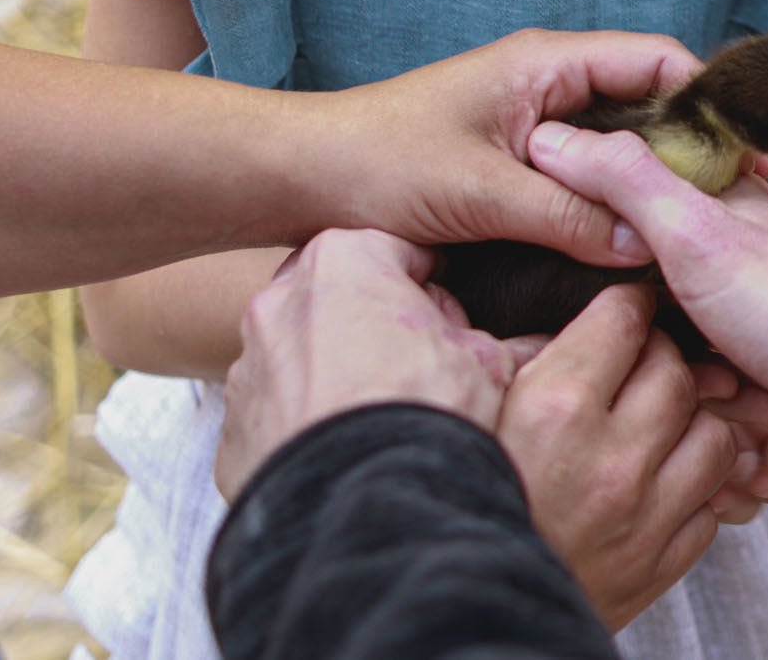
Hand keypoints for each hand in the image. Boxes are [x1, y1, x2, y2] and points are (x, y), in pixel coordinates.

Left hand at [215, 230, 517, 498]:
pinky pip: (276, 420)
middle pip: (343, 303)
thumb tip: (534, 347)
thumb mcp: (488, 365)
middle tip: (421, 377)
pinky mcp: (232, 432)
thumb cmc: (428, 417)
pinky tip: (344, 458)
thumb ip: (502, 345)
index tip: (454, 328)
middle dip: (378, 332)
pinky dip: (305, 432)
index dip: (437, 293)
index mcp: (345, 259)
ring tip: (382, 426)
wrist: (365, 511)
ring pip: (303, 362)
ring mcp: (248, 368)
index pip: (402, 255)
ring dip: (336, 382)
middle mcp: (280, 301)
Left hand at [321, 30, 704, 268]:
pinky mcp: (520, 159)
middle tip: (742, 203)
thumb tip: (648, 245)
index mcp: (545, 62)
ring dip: (657, 179)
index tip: (748, 155)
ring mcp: (535, 120)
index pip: (658, 60)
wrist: (300, 177)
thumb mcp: (479, 195)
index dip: (711, 102)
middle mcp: (548, 82)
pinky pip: (589, 173)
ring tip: (706, 228)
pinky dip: (618, 200)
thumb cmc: (376, 165)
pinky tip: (640, 242)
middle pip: (650, 102)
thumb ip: (567, 216)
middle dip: (695, 147)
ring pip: (622, 143)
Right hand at [496, 286, 739, 629]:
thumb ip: (523, 361)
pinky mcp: (656, 565)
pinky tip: (657, 480)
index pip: (624, 321)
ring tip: (660, 420)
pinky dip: (691, 487)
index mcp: (556, 408)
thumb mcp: (475, 415)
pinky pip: (708, 506)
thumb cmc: (460, 502)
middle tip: (641, 359)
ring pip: (713, 436)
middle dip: (661, 355)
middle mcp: (611, 459)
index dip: (628, 304)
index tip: (628, 305)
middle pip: (676, 372)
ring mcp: (642, 517)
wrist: (466, 609)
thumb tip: (571, 325)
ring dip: (691, 420)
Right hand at [530, 124, 767, 516]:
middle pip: (641, 257)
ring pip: (667, 325)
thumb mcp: (694, 230)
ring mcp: (746, 307)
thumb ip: (625, 180)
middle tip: (589, 321)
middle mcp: (734, 244)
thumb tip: (551, 135)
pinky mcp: (757, 364)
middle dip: (616, 296)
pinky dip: (689, 394)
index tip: (542, 219)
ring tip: (651, 376)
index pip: (632, 175)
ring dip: (656, 359)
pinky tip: (683, 407)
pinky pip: (699, 376)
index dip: (586, 195)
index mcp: (721, 195)